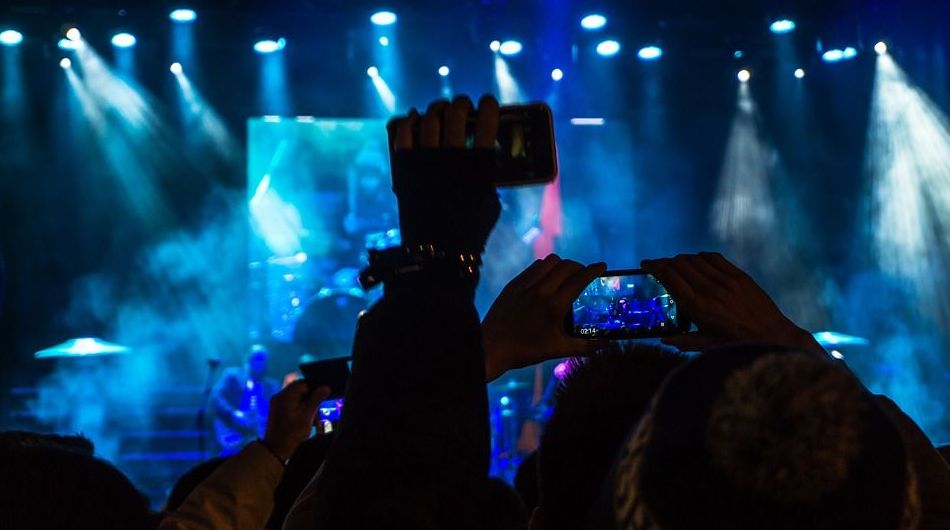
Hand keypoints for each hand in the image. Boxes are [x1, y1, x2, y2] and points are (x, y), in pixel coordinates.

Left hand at [262, 380, 329, 460]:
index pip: (303, 383)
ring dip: (307, 406)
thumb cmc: (292, 433)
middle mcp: (280, 396)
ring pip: (297, 398)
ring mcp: (277, 403)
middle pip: (300, 390)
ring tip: (314, 420)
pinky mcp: (277, 411)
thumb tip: (326, 387)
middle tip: (319, 410)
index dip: (315, 387)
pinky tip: (307, 421)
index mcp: (286, 395)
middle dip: (311, 399)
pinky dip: (300, 410)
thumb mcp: (307, 416)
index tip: (324, 395)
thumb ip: (316, 399)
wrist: (275, 450)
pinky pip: (292, 405)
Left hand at [390, 95, 500, 252]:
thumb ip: (488, 175)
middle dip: (461, 104)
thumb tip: (487, 157)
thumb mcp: (490, 199)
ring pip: (430, 119)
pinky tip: (414, 118)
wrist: (438, 251)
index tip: (488, 103)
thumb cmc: (471, 229)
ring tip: (441, 109)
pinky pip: (404, 134)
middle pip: (456, 114)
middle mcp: (451, 156)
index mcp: (478, 163)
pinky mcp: (405, 167)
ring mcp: (425, 160)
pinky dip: (409, 122)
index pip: (487, 121)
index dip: (489, 107)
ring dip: (437, 109)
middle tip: (463, 105)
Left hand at [482, 255, 607, 380]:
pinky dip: (545, 268)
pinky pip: (534, 267)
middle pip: (567, 266)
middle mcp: (540, 291)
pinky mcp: (513, 284)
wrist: (491, 347)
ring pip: (550, 262)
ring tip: (566, 275)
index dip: (594, 270)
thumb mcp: (558, 350)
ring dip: (562, 265)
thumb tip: (606, 345)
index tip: (602, 266)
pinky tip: (547, 278)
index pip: (579, 279)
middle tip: (584, 274)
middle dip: (580, 267)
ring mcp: (525, 285)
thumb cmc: (526, 350)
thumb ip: (585, 346)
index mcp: (554, 306)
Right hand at [641, 252, 824, 355]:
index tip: (646, 264)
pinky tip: (698, 262)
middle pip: (679, 264)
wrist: (772, 337)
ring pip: (695, 259)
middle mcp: (708, 290)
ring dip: (683, 259)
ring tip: (677, 265)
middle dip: (665, 262)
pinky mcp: (739, 276)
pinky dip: (701, 257)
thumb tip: (663, 340)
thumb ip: (683, 341)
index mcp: (697, 307)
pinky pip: (714, 258)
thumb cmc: (736, 346)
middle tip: (659, 266)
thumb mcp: (707, 346)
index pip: (669, 277)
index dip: (654, 266)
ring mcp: (725, 280)